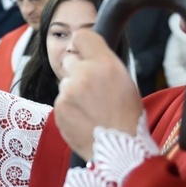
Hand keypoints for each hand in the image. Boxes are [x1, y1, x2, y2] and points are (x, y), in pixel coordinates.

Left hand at [54, 30, 142, 160]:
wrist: (118, 150)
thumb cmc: (127, 117)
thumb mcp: (125, 81)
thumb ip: (104, 64)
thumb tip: (88, 56)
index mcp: (105, 63)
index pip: (81, 36)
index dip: (82, 44)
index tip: (84, 52)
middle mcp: (83, 73)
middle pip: (69, 60)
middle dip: (77, 71)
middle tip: (91, 88)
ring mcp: (68, 91)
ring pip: (65, 83)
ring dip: (73, 92)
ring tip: (91, 108)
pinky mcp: (58, 108)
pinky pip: (61, 101)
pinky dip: (69, 108)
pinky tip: (83, 118)